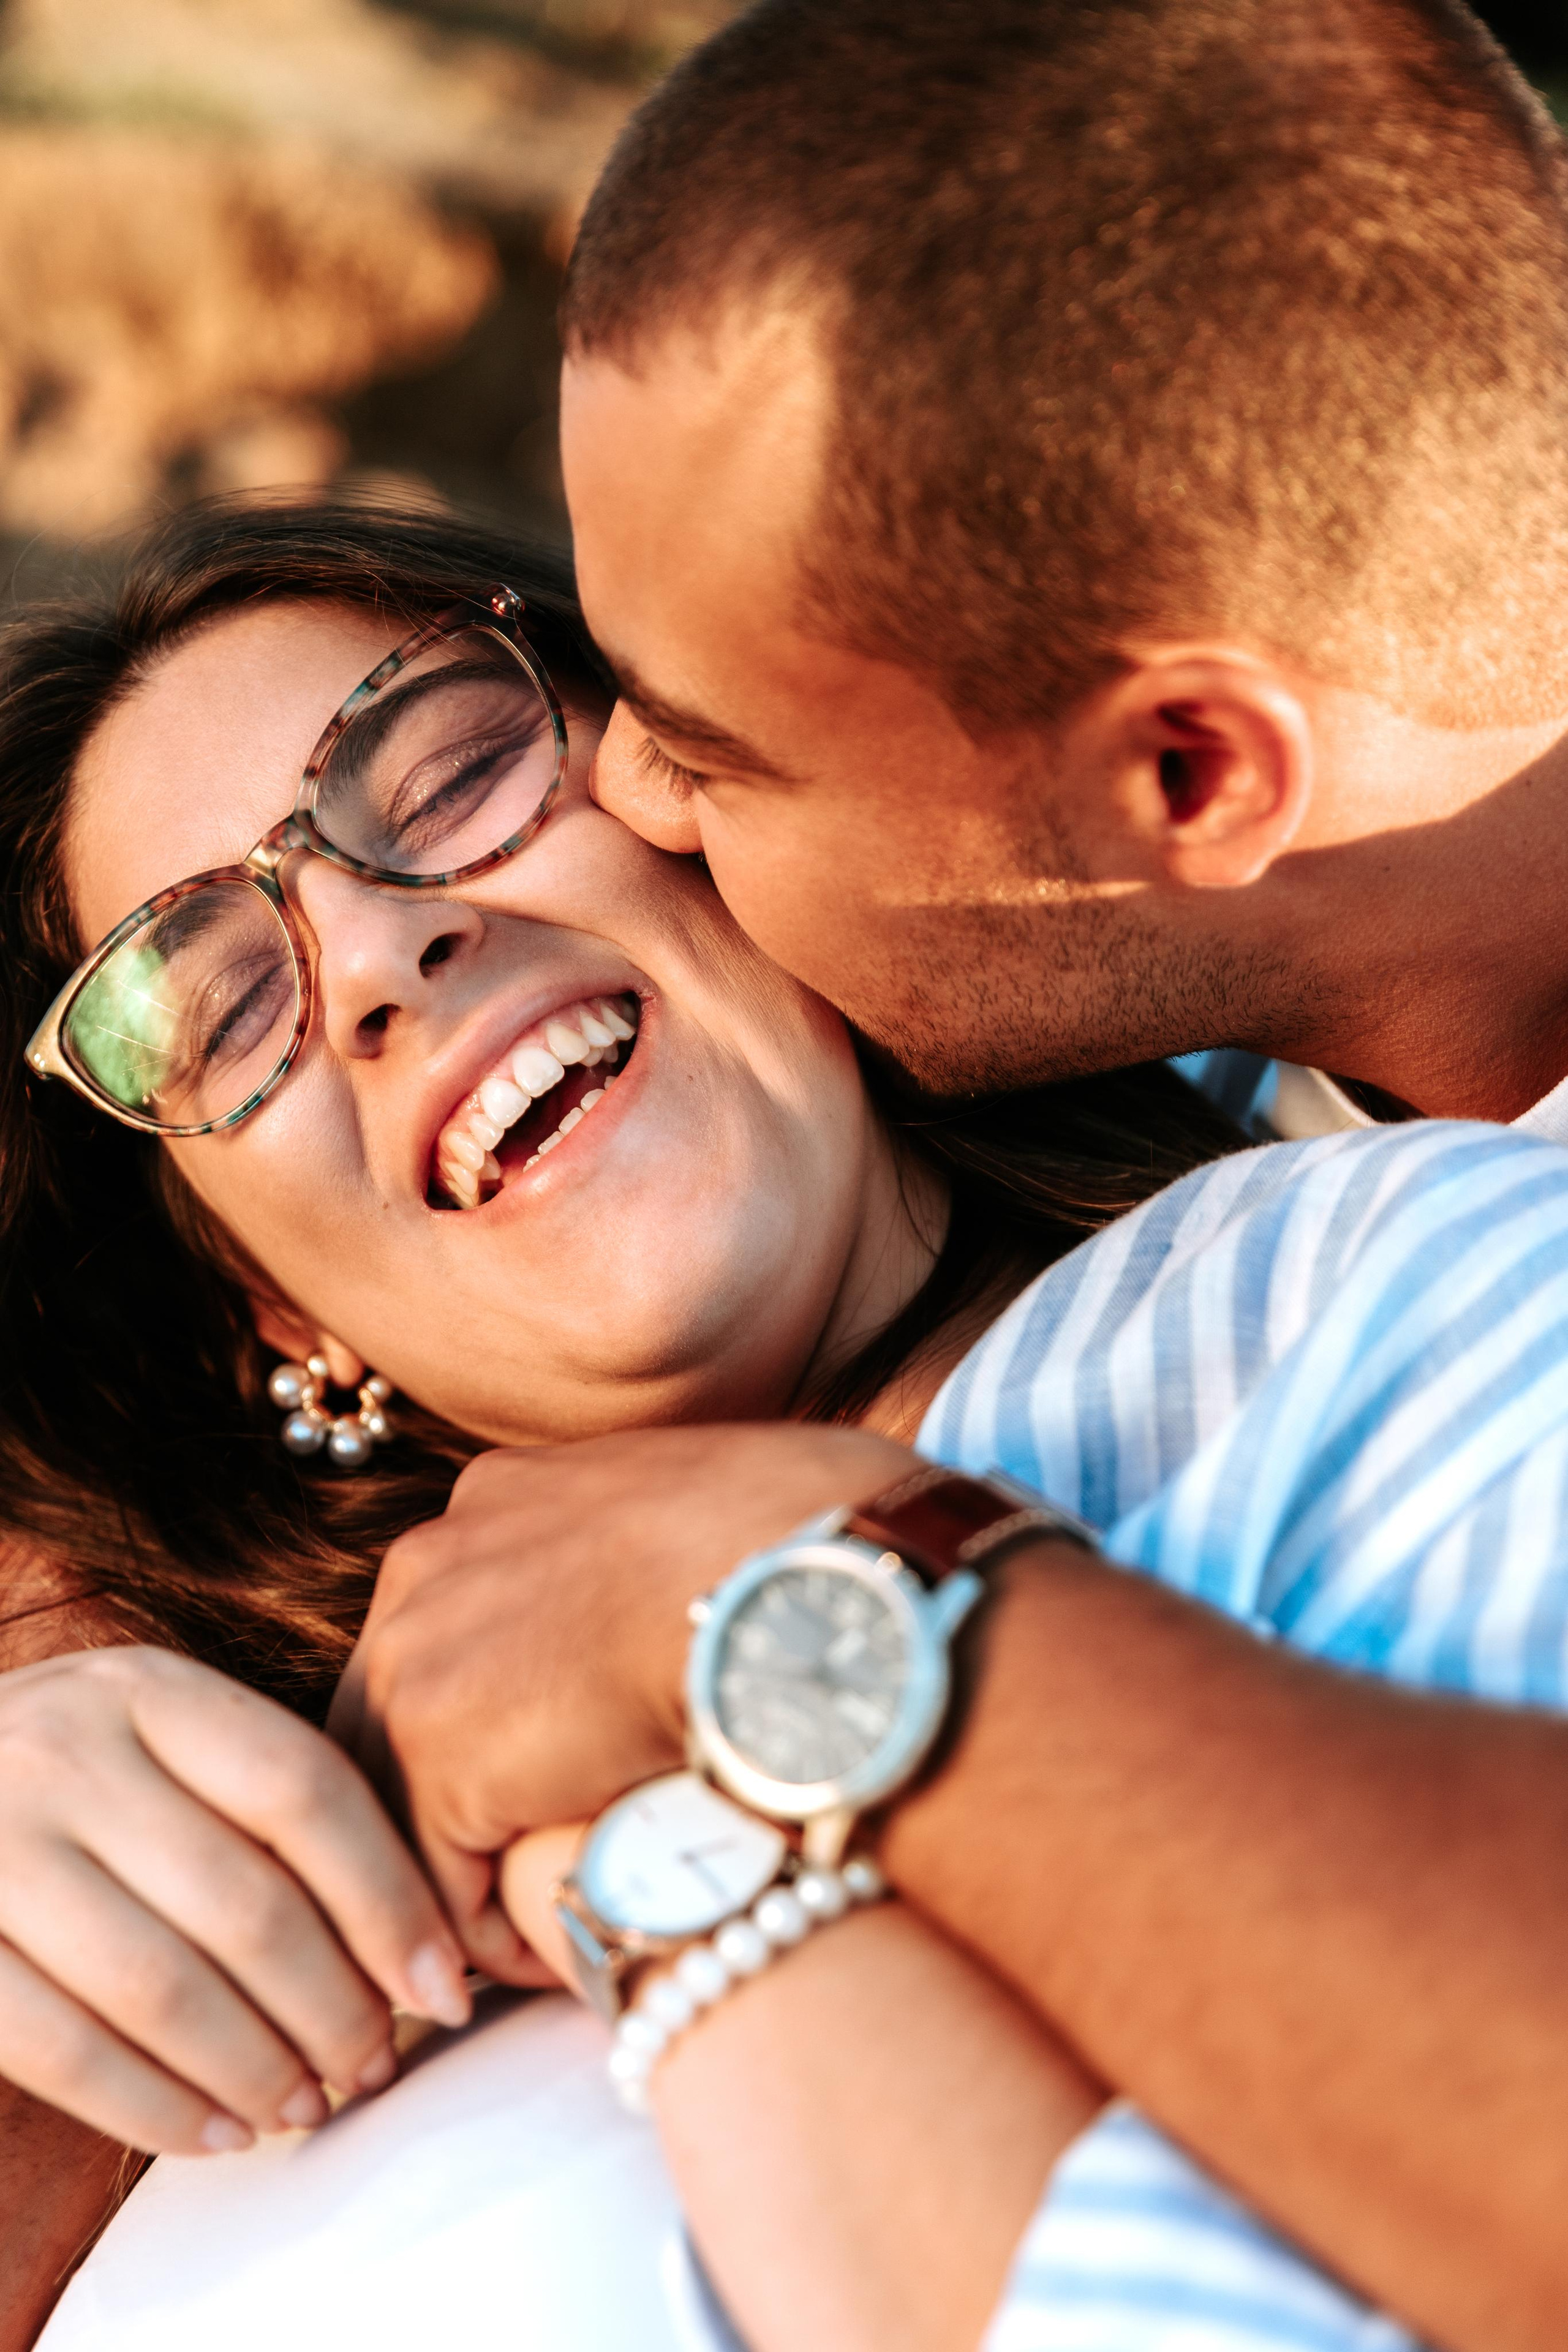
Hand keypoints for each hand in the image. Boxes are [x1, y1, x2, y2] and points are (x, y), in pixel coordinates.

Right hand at [0, 1646, 471, 2155]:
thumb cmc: (79, 1783)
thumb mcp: (162, 1744)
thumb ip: (266, 1807)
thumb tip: (414, 1950)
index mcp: (148, 1688)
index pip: (305, 1791)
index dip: (388, 1898)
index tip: (444, 1986)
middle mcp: (64, 1748)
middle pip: (246, 1902)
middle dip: (332, 2007)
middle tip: (375, 2065)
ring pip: (161, 1986)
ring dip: (255, 2069)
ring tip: (307, 2105)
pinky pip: (61, 2048)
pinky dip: (154, 2107)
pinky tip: (216, 2134)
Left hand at [333, 1422, 912, 1975]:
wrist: (797, 1576)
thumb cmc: (799, 1544)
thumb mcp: (685, 1516)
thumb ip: (632, 1563)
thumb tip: (665, 1616)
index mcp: (495, 1500)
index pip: (451, 1633)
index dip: (493, 1721)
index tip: (557, 1781)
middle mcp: (431, 1562)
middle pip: (399, 1714)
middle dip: (453, 1802)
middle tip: (527, 1876)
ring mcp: (419, 1653)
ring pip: (406, 1803)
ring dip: (470, 1878)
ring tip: (552, 1928)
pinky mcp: (438, 1752)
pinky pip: (442, 1887)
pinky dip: (500, 1939)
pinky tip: (576, 1952)